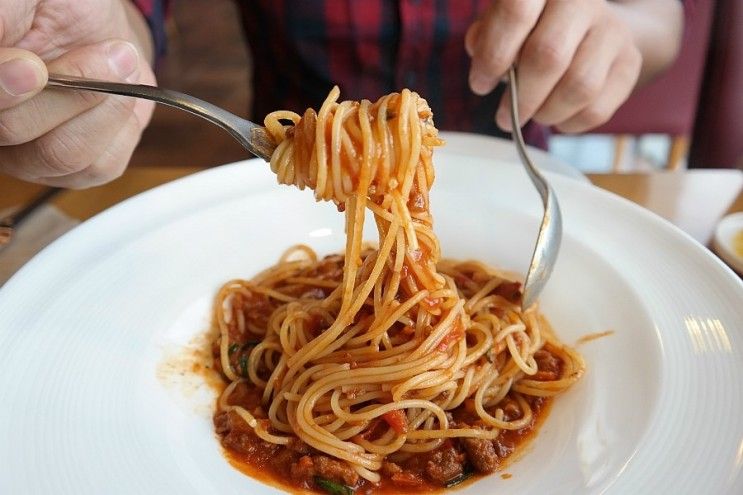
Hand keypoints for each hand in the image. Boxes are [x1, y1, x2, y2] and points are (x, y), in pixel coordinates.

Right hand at [0, 0, 154, 187]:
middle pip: (10, 128)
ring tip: (122, 66)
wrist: (105, 35)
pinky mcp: (74, 173)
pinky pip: (98, 165)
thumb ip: (4, 16)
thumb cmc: (62, 11)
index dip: (3, 86)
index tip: (32, 68)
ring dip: (103, 107)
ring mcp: (28, 156)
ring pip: (59, 153)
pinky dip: (121, 127)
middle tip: (110, 55)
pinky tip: (120, 99)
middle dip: (70, 90)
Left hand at [466, 0, 645, 133]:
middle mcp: (585, 0)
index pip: (516, 13)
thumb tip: (481, 56)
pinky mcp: (630, 62)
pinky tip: (556, 117)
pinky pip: (597, 109)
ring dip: (545, 114)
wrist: (589, 23)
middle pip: (548, 56)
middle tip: (504, 117)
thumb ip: (487, 34)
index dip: (493, 56)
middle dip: (520, 97)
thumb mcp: (503, 19)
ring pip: (578, 87)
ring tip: (532, 115)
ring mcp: (613, 30)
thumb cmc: (533, 25)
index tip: (480, 85)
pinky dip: (569, 124)